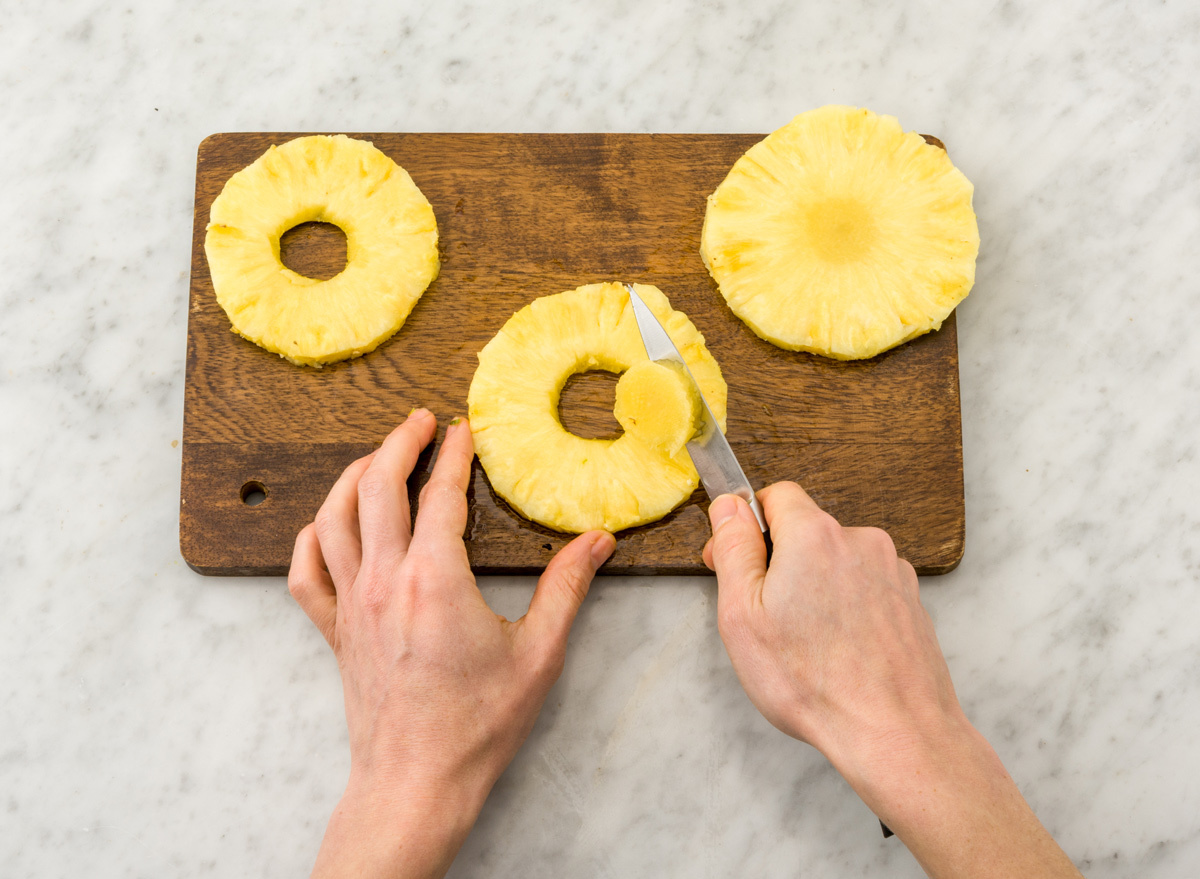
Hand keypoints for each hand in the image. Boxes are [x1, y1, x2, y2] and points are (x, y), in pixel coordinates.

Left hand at [288, 410, 614, 878]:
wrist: (417, 782)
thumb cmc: (476, 725)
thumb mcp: (538, 653)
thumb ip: (567, 588)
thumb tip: (596, 541)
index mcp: (435, 578)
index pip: (440, 494)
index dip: (453, 454)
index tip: (463, 429)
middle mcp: (384, 581)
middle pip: (377, 488)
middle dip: (399, 444)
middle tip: (419, 421)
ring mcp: (352, 606)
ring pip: (334, 519)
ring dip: (353, 477)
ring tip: (375, 457)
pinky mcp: (336, 633)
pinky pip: (307, 573)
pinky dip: (311, 539)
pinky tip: (324, 525)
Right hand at [704, 483, 1081, 878]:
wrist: (895, 731)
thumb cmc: (814, 682)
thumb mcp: (742, 614)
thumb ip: (733, 548)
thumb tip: (728, 506)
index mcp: (814, 535)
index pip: (775, 496)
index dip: (747, 526)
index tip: (735, 562)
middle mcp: (859, 541)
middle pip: (806, 530)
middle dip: (781, 563)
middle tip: (766, 617)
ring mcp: (891, 570)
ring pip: (836, 562)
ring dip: (816, 588)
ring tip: (807, 644)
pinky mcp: (910, 600)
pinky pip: (864, 587)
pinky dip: (848, 608)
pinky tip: (839, 650)